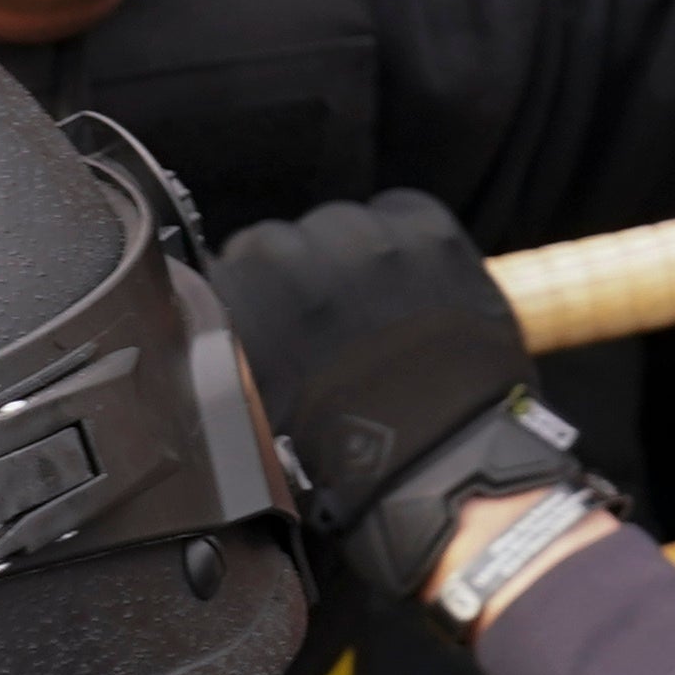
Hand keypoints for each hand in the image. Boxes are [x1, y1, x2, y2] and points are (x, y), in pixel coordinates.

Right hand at [211, 192, 582, 601]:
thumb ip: (238, 359)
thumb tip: (233, 344)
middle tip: (334, 328)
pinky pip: (406, 214)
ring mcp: (363, 235)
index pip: (234, 270)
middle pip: (287, 244)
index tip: (280, 326)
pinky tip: (415, 286)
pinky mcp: (426, 231)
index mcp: (239, 294)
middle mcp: (293, 251)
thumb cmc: (346, 456)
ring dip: (356, 258)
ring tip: (380, 309)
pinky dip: (409, 242)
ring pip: (346, 226)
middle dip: (305, 279)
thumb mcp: (256, 413)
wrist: (441, 460)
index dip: (260, 302)